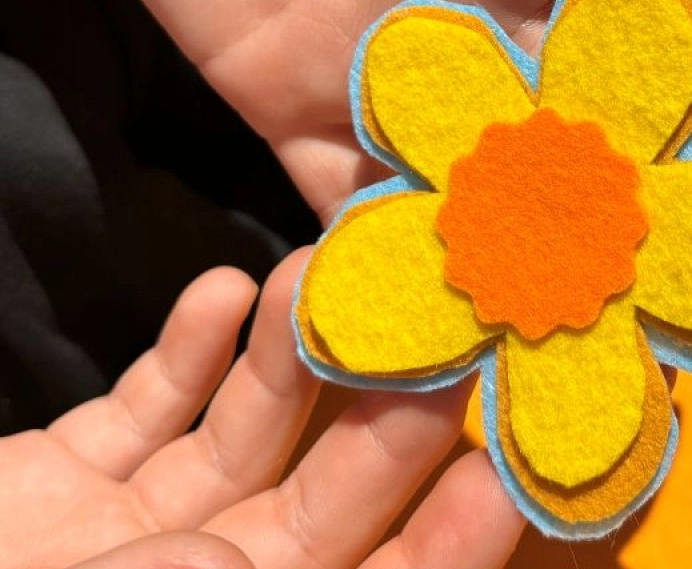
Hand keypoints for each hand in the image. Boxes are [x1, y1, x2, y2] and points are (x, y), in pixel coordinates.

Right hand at [1, 252, 522, 568]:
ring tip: (317, 277)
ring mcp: (134, 537)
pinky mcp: (70, 482)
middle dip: (380, 418)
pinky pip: (145, 413)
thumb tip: (311, 564)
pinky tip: (220, 292)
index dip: (436, 551)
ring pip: (243, 437)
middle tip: (439, 329)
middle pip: (321, 502)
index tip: (496, 472)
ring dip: (284, 358)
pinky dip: (185, 357)